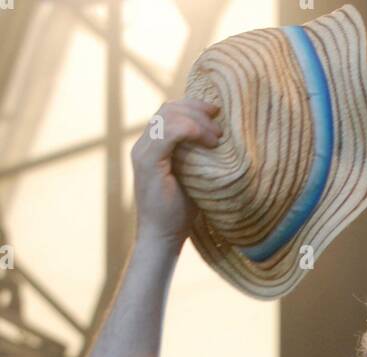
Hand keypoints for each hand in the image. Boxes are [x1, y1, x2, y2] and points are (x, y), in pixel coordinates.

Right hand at [130, 99, 223, 247]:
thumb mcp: (192, 177)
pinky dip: (190, 130)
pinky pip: (168, 133)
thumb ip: (195, 156)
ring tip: (217, 137)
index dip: (192, 106)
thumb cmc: (179, 213)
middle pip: (168, 109)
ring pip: (168, 116)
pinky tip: (208, 142)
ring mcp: (142, 152)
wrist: (163, 237)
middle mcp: (143, 144)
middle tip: (220, 122)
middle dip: (196, 109)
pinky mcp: (147, 162)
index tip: (216, 113)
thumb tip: (219, 140)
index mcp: (152, 145)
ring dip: (197, 121)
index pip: (169, 112)